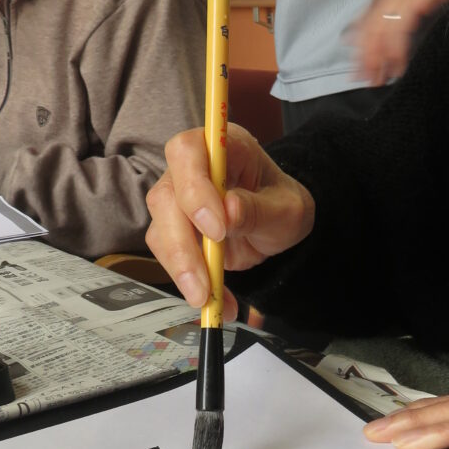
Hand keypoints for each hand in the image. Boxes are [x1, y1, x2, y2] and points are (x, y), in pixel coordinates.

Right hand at [145, 123, 314, 318]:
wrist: (278, 225)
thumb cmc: (281, 205)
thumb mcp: (287, 209)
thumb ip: (259, 209)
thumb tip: (229, 211)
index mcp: (222, 147)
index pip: (189, 152)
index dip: (194, 189)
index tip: (216, 229)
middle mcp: (191, 169)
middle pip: (165, 197)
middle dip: (182, 244)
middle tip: (204, 282)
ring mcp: (177, 200)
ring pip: (160, 231)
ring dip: (182, 270)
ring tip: (209, 300)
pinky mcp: (174, 231)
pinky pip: (170, 257)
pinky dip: (190, 282)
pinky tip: (214, 301)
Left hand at [349, 0, 448, 86]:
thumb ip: (424, 1)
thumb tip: (418, 15)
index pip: (373, 13)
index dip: (362, 36)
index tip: (356, 56)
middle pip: (372, 23)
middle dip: (364, 53)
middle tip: (359, 77)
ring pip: (381, 27)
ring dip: (376, 56)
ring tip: (376, 79)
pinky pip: (400, 25)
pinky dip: (395, 48)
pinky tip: (396, 64)